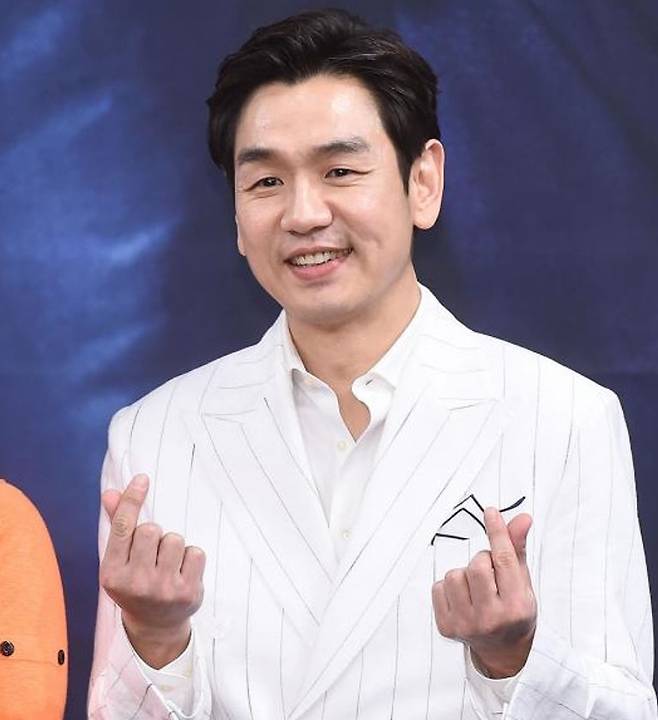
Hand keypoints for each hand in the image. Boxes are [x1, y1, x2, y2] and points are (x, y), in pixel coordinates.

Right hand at [99, 474, 205, 667]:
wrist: (156, 626)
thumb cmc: (136, 583)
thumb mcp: (120, 561)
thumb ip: (118, 526)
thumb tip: (110, 493)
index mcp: (112, 574)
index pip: (122, 528)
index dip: (132, 500)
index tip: (142, 479)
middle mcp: (135, 583)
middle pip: (151, 529)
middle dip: (154, 534)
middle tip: (152, 554)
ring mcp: (163, 590)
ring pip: (175, 539)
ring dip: (173, 545)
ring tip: (167, 564)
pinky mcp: (188, 593)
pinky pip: (196, 552)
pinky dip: (191, 557)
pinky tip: (183, 572)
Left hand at [432, 507, 536, 677]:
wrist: (503, 650)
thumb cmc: (513, 610)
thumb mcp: (522, 582)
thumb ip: (517, 549)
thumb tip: (522, 518)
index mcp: (517, 606)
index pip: (504, 560)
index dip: (497, 532)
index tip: (490, 512)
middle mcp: (492, 618)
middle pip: (477, 566)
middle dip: (482, 561)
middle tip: (489, 574)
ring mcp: (467, 624)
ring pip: (454, 575)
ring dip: (464, 575)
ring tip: (476, 588)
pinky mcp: (447, 627)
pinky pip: (438, 587)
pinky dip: (448, 587)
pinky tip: (462, 598)